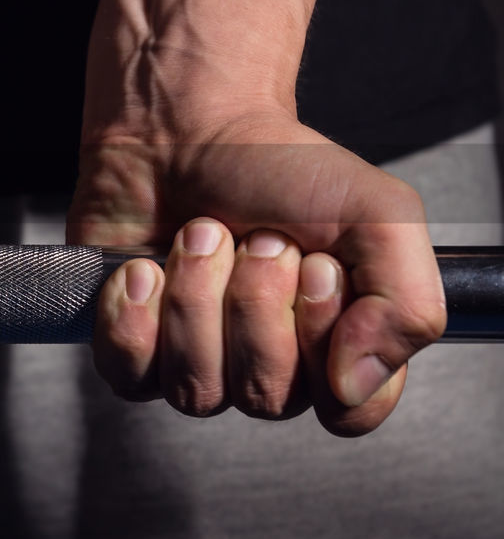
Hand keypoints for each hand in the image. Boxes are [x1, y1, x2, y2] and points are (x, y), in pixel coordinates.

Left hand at [68, 108, 444, 435]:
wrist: (183, 127)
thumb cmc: (278, 169)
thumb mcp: (378, 214)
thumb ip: (407, 304)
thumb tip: (354, 385)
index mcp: (338, 347)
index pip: (347, 411)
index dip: (326, 345)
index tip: (317, 268)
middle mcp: (269, 368)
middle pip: (264, 396)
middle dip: (255, 300)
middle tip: (259, 237)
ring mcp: (198, 363)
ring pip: (196, 390)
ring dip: (196, 298)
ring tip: (201, 233)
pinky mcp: (134, 349)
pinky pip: (132, 377)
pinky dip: (137, 314)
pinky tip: (146, 266)